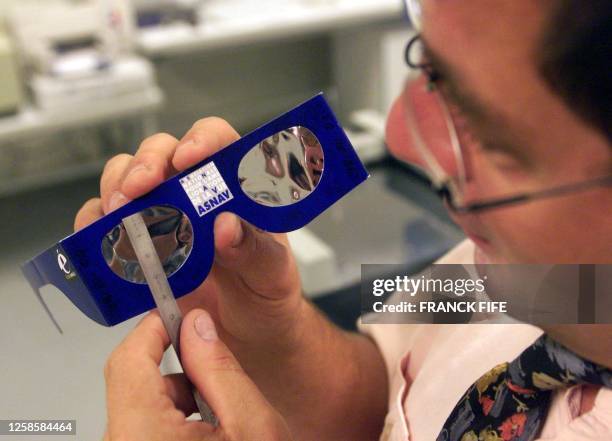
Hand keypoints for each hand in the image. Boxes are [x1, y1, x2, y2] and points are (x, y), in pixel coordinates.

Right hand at [74, 118, 304, 352]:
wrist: (248, 337)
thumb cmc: (267, 296)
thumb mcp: (272, 275)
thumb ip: (256, 251)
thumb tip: (226, 226)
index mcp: (235, 191)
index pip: (218, 142)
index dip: (201, 139)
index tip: (188, 157)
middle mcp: (195, 195)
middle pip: (162, 153)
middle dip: (146, 163)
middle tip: (139, 187)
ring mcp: (162, 218)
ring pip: (127, 178)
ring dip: (116, 187)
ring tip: (116, 212)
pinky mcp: (138, 246)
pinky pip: (105, 222)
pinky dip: (94, 224)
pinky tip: (100, 238)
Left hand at [103, 309, 291, 440]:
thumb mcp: (250, 426)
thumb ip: (220, 368)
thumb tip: (196, 325)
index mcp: (142, 436)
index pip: (128, 358)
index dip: (154, 328)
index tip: (177, 313)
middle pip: (136, 383)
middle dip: (182, 371)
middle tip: (219, 379)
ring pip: (143, 406)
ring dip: (182, 399)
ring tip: (222, 421)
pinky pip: (144, 429)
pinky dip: (176, 422)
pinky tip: (209, 437)